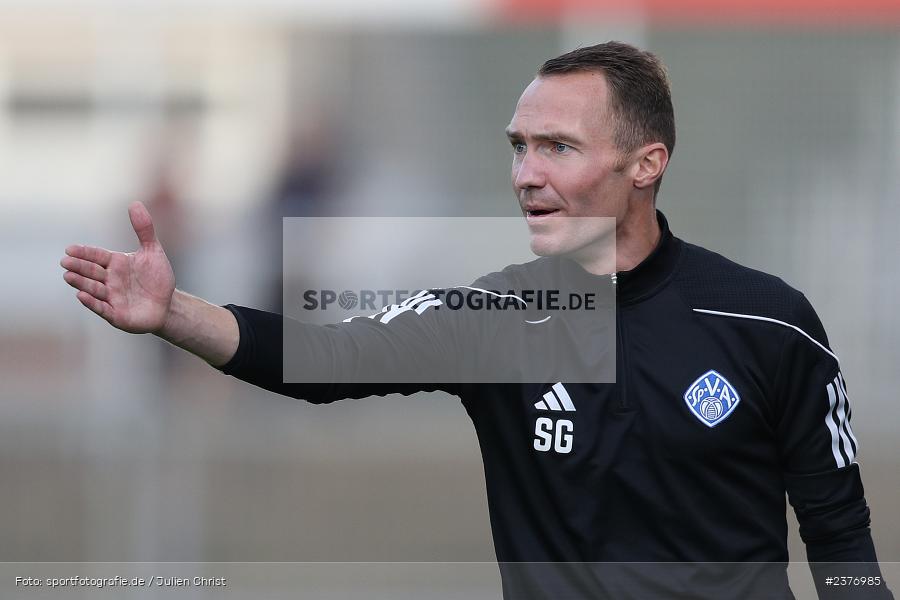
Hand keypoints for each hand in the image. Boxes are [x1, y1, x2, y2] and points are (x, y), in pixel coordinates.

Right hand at [61, 201, 175, 333]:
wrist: (167, 305)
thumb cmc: (157, 278)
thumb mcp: (153, 251)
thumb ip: (144, 229)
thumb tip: (135, 203)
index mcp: (115, 263)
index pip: (97, 256)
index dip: (84, 253)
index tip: (70, 249)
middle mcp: (109, 280)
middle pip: (91, 272)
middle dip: (79, 267)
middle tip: (65, 261)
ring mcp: (111, 297)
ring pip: (93, 289)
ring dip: (81, 283)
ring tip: (68, 276)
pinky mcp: (116, 315)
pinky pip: (102, 308)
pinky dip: (92, 302)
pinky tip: (81, 295)